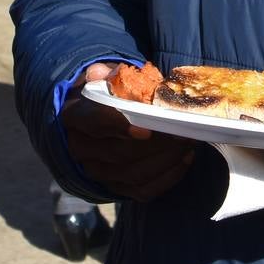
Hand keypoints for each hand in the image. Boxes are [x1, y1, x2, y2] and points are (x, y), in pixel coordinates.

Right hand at [59, 62, 196, 200]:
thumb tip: (106, 72)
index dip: (119, 126)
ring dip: (167, 160)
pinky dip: (168, 178)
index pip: (94, 122)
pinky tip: (185, 159)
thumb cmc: (106, 94)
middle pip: (119, 153)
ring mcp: (96, 172)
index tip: (146, 129)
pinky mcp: (114, 188)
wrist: (95, 117)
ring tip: (189, 143)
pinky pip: (143, 191)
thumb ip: (110, 75)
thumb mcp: (105, 78)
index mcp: (75, 116)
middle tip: (184, 131)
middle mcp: (80, 148)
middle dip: (156, 144)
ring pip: (134, 174)